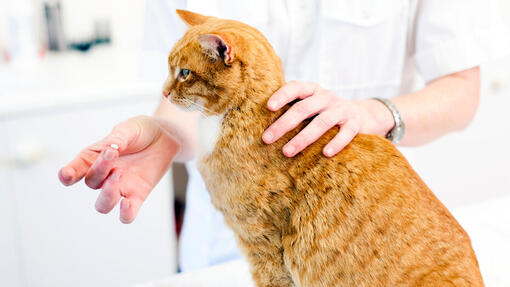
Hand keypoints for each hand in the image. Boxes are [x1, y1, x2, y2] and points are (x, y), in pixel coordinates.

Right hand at [58, 116, 179, 222]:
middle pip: (91, 183)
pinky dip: (125, 214)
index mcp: (93, 157)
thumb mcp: (129, 128)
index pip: (75, 170)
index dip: (67, 175)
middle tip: (113, 153)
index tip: (66, 174)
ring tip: (119, 174)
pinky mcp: (137, 196)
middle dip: (99, 169)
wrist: (165, 136)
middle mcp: (103, 176)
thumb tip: (112, 147)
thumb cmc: (141, 131)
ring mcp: (119, 188)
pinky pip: (127, 215)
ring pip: (103, 205)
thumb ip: (119, 137)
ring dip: (108, 193)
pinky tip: (127, 203)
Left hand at [262, 81, 393, 156]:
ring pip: (321, 123)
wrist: (364, 114)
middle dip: (283, 124)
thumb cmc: (326, 112)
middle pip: (303, 109)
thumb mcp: (312, 104)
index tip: (268, 107)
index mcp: (313, 90)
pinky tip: (325, 154)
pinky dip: (335, 143)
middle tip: (266, 139)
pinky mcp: (355, 123)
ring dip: (302, 138)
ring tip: (287, 152)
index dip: (282, 95)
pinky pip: (345, 134)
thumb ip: (294, 108)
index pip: (296, 88)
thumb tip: (262, 123)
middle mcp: (326, 97)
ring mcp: (342, 109)